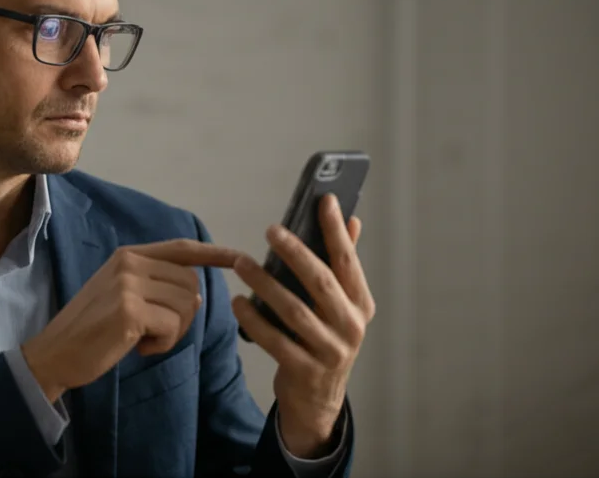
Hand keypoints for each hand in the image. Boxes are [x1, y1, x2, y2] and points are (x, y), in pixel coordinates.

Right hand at [23, 239, 244, 402]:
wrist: (54, 353)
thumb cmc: (92, 330)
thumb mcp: (123, 297)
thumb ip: (157, 288)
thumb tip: (196, 297)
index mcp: (129, 255)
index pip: (182, 248)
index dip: (214, 253)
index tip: (241, 257)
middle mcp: (130, 262)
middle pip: (190, 284)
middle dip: (183, 315)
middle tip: (154, 332)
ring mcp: (129, 284)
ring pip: (186, 306)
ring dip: (172, 332)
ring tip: (141, 339)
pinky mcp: (129, 311)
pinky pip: (172, 327)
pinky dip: (162, 345)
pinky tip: (137, 348)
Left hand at [232, 194, 374, 457]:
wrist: (319, 399)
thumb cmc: (325, 339)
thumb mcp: (340, 306)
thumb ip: (343, 266)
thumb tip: (352, 220)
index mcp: (361, 305)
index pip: (347, 261)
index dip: (336, 230)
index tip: (324, 199)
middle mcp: (351, 327)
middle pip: (321, 282)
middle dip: (296, 252)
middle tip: (272, 230)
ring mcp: (329, 352)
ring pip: (293, 311)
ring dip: (265, 284)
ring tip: (242, 263)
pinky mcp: (304, 370)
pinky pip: (274, 340)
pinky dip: (254, 320)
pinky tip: (238, 303)